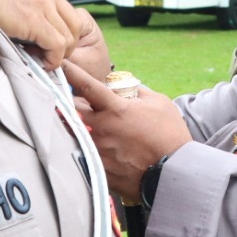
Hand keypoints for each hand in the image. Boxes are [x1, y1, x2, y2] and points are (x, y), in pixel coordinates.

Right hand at [0, 0, 96, 69]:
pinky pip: (57, 46)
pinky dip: (52, 60)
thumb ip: (20, 5)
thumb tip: (22, 28)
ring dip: (58, 55)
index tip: (46, 46)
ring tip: (39, 60)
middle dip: (67, 47)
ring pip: (69, 39)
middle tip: (46, 56)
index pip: (68, 14)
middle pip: (75, 26)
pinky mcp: (33, 20)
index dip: (63, 34)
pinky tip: (39, 63)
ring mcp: (42, 4)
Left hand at [63, 60, 191, 202]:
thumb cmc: (170, 135)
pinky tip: (107, 150)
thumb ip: (137, 91)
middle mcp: (102, 129)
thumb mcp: (159, 103)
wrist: (175, 171)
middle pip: (74, 110)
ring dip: (84, 127)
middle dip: (76, 104)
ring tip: (101, 129)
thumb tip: (125, 87)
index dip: (72, 73)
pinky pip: (86, 153)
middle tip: (85, 105)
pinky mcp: (99, 168)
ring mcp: (98, 150)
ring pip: (78, 133)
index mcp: (116, 110)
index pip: (87, 86)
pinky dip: (92, 148)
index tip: (62, 64)